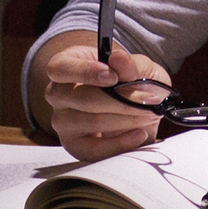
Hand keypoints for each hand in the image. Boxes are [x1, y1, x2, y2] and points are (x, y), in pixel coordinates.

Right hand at [34, 32, 171, 157]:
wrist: (138, 107)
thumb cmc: (132, 80)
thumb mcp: (138, 67)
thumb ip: (130, 64)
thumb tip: (119, 59)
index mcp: (65, 66)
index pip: (60, 68)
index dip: (85, 72)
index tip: (112, 76)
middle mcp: (58, 94)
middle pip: (82, 98)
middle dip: (121, 99)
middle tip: (149, 99)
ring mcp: (63, 122)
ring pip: (92, 122)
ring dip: (126, 119)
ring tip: (149, 114)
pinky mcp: (75, 145)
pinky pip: (94, 149)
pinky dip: (121, 143)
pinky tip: (139, 133)